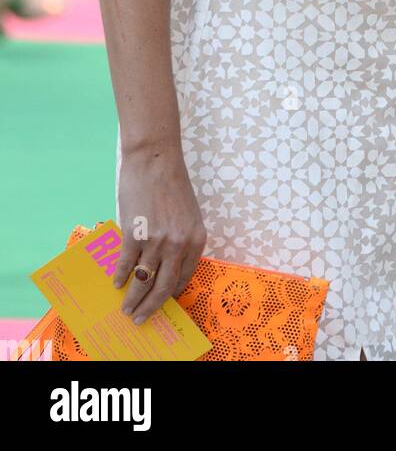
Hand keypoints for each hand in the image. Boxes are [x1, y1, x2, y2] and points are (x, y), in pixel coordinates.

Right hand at [114, 145, 206, 324]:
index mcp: (196, 239)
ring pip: (144, 281)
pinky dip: (120, 277)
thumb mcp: (186, 214)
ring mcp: (156, 241)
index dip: (171, 295)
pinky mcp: (134, 235)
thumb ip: (179, 240)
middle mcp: (178, 244)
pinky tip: (116, 283)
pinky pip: (125, 264)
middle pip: (164, 287)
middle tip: (140, 318)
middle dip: (151, 307)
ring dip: (133, 298)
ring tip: (126, 308)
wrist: (155, 159)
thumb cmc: (171, 183)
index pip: (184, 278)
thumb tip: (163, 265)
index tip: (162, 305)